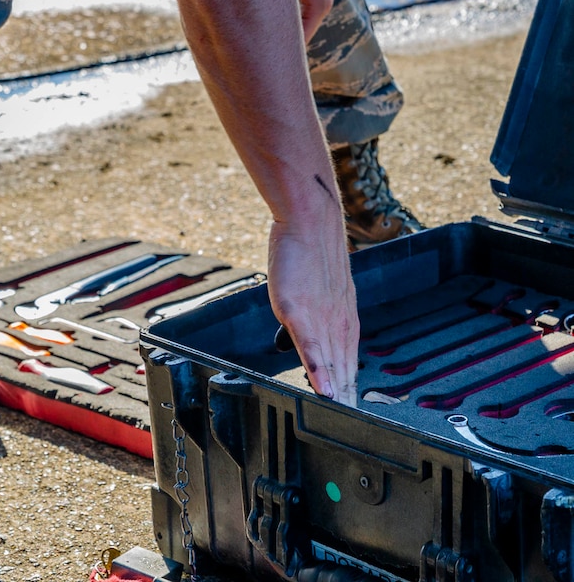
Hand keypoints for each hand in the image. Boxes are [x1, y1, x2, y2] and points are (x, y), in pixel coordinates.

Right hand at [267, 217, 358, 405]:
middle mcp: (339, 326)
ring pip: (333, 367)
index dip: (353, 395)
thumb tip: (309, 334)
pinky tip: (323, 392)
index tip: (357, 421)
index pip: (350, 368)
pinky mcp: (300, 312)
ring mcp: (321, 320)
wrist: (309, 223)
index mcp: (345, 323)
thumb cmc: (311, 254)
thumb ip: (317, 315)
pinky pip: (311, 348)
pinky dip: (319, 372)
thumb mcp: (320, 290)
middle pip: (346, 374)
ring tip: (342, 422)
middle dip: (350, 405)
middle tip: (355, 434)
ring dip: (338, 397)